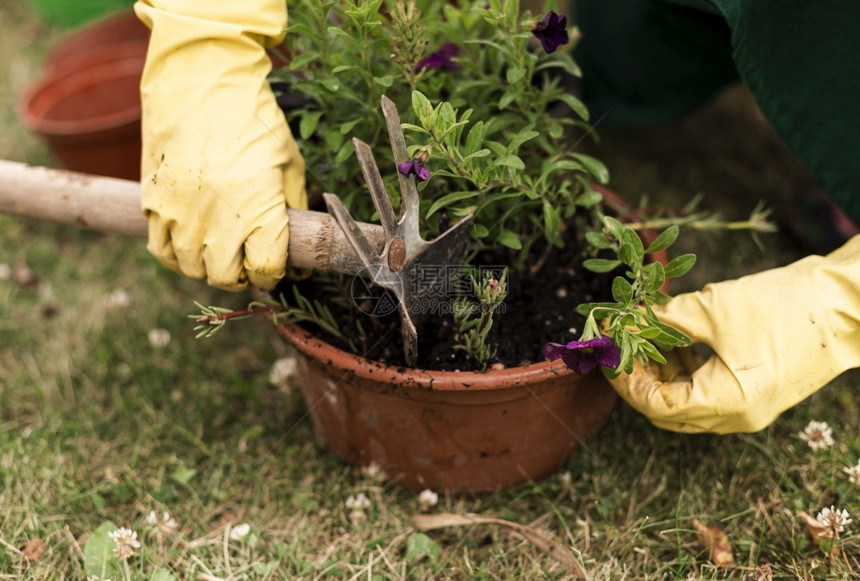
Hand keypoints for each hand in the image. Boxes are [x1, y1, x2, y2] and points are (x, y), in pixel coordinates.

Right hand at [135, 0, 305, 289]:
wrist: (200, 81)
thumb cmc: (254, 120)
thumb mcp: (288, 163)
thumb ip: (293, 208)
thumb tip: (297, 247)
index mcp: (258, 206)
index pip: (265, 269)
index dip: (273, 273)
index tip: (275, 266)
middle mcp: (217, 215)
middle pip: (226, 276)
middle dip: (242, 276)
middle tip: (248, 260)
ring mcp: (180, 211)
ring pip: (192, 268)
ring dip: (209, 268)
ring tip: (221, 252)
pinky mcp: (153, 202)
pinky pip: (161, 251)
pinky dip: (178, 257)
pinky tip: (192, 245)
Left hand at [608, 235, 859, 432]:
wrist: (846, 304)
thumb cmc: (783, 305)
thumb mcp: (712, 309)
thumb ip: (661, 320)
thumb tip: (621, 323)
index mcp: (727, 404)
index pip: (656, 405)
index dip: (624, 378)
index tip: (604, 349)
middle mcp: (737, 417)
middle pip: (667, 410)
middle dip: (637, 377)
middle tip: (615, 346)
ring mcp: (749, 408)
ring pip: (686, 402)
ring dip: (659, 372)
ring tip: (638, 338)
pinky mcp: (755, 392)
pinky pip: (707, 391)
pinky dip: (684, 370)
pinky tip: (669, 340)